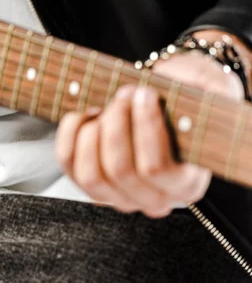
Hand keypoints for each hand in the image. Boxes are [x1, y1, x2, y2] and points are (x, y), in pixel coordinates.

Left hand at [56, 46, 243, 217]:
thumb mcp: (208, 88)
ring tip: (107, 105)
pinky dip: (71, 133)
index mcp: (185, 184)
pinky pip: (68, 162)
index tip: (145, 93)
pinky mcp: (85, 181)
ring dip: (94, 131)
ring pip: (91, 175)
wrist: (157, 97)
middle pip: (120, 170)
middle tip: (126, 92)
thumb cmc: (184, 96)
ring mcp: (116, 195)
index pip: (157, 170)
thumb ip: (220, 91)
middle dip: (117, 123)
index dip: (146, 127)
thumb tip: (213, 94)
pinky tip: (88, 113)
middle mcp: (151, 199)